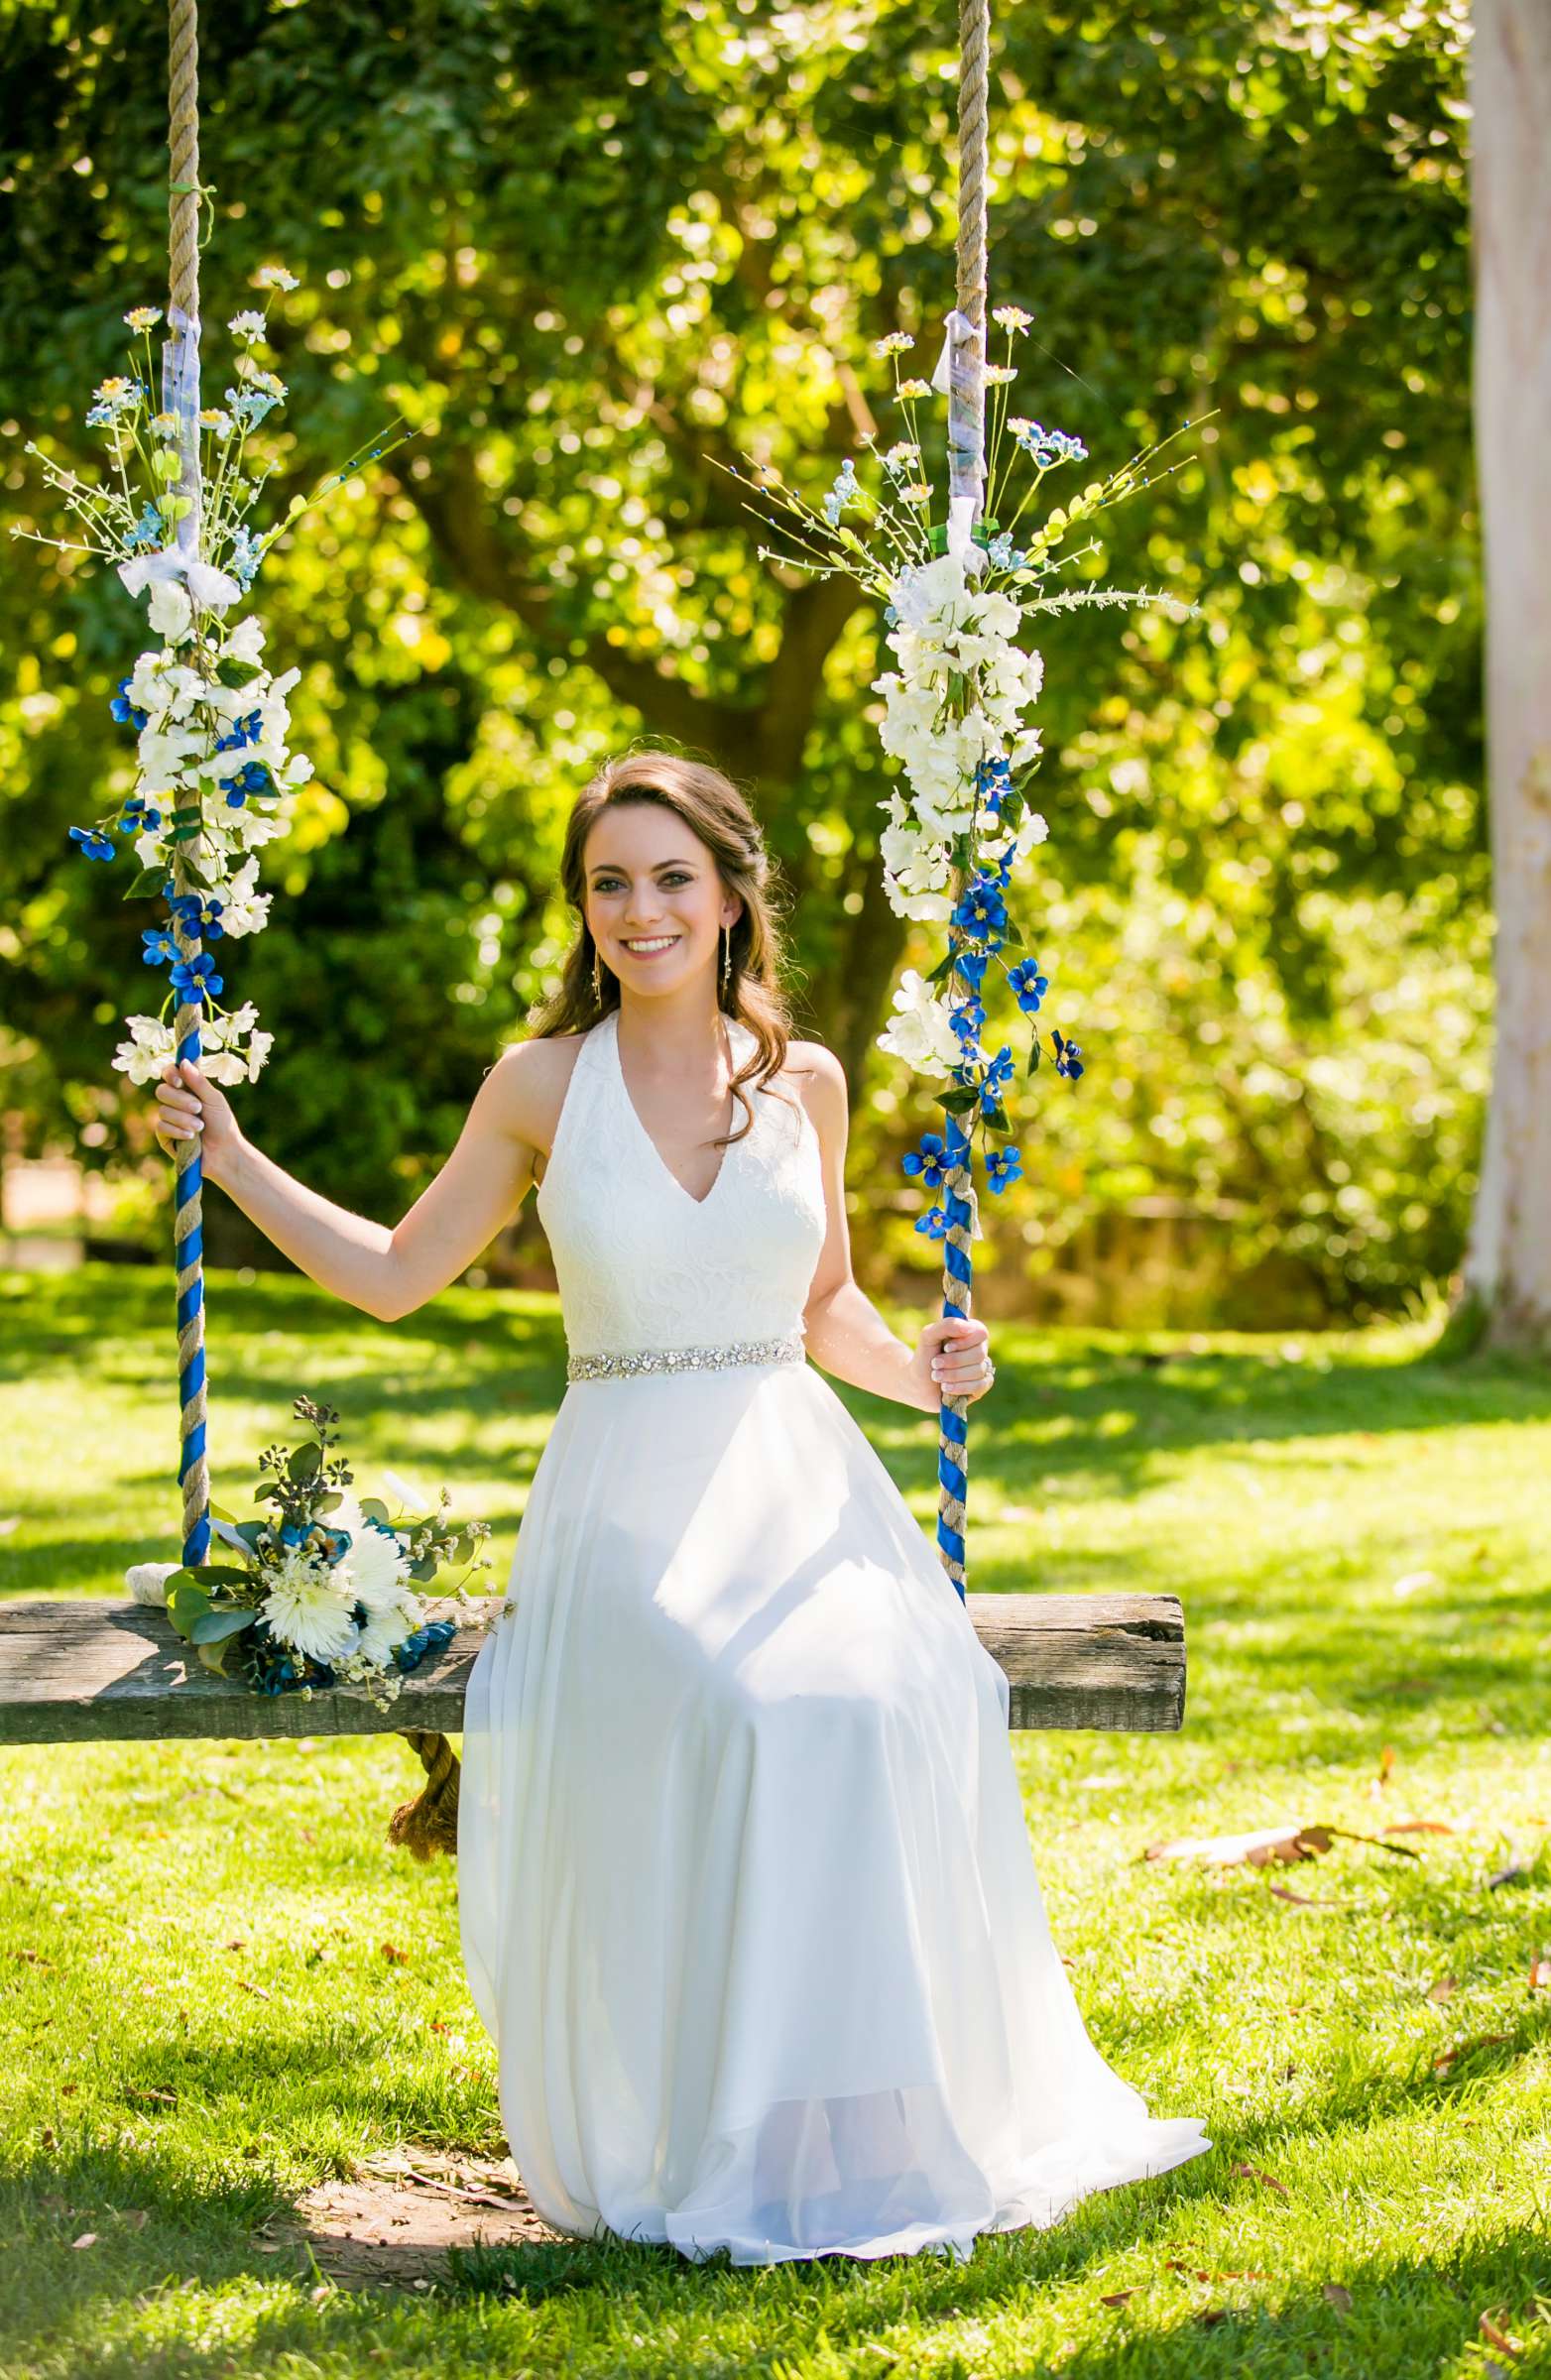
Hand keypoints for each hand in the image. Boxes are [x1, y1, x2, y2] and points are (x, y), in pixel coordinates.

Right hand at [151, 1057, 242, 1183]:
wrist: (224, 1153)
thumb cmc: (223, 1124)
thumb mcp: (214, 1099)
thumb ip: (199, 1081)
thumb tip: (183, 1061)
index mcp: (187, 1089)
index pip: (169, 1074)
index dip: (170, 1075)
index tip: (180, 1082)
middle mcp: (175, 1101)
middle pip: (162, 1091)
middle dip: (181, 1100)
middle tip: (198, 1108)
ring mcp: (168, 1119)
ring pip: (162, 1110)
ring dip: (183, 1119)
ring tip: (200, 1127)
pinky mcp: (164, 1136)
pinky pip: (161, 1127)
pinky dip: (177, 1131)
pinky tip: (191, 1137)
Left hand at [907, 1315, 994, 1412]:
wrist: (917, 1383)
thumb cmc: (925, 1357)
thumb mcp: (928, 1336)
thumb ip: (946, 1326)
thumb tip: (968, 1327)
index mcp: (970, 1334)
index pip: (981, 1332)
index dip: (965, 1341)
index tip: (946, 1348)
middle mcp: (979, 1350)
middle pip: (979, 1353)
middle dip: (954, 1361)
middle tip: (935, 1364)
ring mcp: (981, 1369)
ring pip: (978, 1371)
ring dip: (953, 1375)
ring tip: (936, 1377)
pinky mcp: (980, 1387)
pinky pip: (980, 1386)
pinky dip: (960, 1387)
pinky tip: (946, 1388)